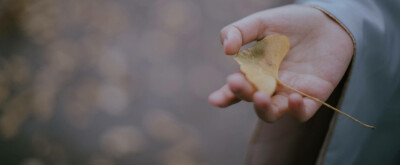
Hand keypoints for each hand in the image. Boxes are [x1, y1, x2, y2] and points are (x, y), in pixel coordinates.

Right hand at [208, 5, 352, 121]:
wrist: (329, 21)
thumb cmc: (292, 22)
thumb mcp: (262, 22)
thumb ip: (239, 31)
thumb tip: (226, 50)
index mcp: (255, 71)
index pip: (236, 88)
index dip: (224, 96)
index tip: (214, 99)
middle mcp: (270, 85)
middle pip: (251, 99)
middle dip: (242, 94)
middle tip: (237, 82)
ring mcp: (289, 93)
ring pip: (273, 112)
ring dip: (264, 109)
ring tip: (261, 97)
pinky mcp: (312, 96)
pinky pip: (302, 113)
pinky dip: (296, 111)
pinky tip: (293, 99)